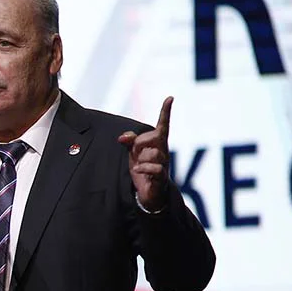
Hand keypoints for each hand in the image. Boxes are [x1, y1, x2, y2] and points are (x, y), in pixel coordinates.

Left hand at [117, 96, 172, 211]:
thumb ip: (129, 141)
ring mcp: (164, 163)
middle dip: (139, 145)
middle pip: (152, 138)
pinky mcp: (161, 176)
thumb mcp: (133, 153)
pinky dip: (144, 168)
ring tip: (139, 167)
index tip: (170, 98)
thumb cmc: (142, 169)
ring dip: (141, 159)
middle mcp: (164, 151)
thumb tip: (122, 138)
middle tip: (135, 156)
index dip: (165, 111)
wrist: (148, 193)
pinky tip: (138, 171)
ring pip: (153, 153)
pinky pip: (155, 168)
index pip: (163, 125)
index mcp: (158, 143)